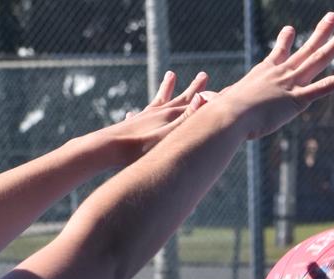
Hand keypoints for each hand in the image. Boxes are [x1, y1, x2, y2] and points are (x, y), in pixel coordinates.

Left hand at [92, 70, 208, 166]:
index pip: (196, 103)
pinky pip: (142, 113)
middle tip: (204, 75)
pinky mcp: (133, 124)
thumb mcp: (168, 135)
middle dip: (194, 88)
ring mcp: (145, 116)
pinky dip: (144, 109)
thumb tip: (201, 99)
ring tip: (171, 75)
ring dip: (167, 88)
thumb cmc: (140, 147)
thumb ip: (185, 119)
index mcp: (170, 115)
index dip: (211, 98)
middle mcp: (159, 112)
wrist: (107, 148)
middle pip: (180, 97)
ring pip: (160, 99)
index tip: (226, 90)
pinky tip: (134, 111)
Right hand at [205, 13, 333, 139]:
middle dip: (322, 31)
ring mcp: (290, 83)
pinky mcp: (298, 99)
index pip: (277, 54)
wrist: (227, 116)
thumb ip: (216, 102)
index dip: (285, 41)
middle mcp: (279, 73)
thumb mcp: (219, 104)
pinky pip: (326, 86)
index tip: (291, 30)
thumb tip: (202, 101)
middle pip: (306, 48)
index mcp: (262, 73)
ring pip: (319, 58)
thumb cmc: (219, 115)